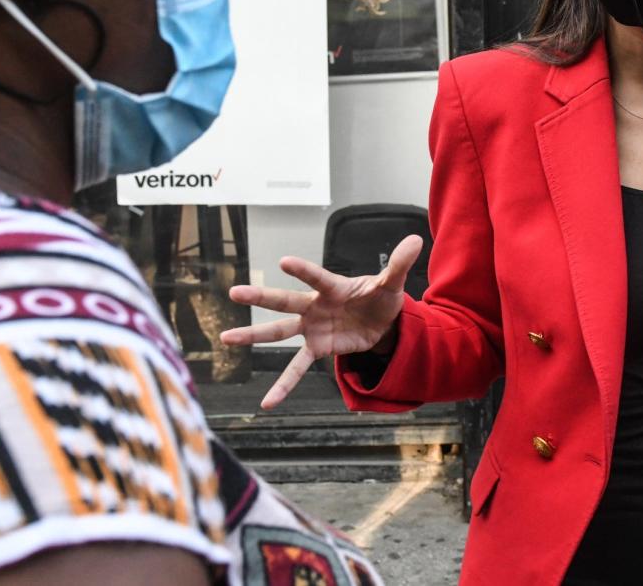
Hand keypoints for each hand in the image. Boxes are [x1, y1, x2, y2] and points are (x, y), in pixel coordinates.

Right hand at [221, 235, 422, 409]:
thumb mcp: (391, 283)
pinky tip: (267, 402)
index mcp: (332, 287)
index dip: (302, 270)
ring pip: (279, 332)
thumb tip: (416, 239)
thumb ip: (399, 264)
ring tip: (226, 338)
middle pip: (285, 301)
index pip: (317, 277)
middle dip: (261, 296)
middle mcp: (315, 305)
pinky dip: (283, 386)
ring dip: (253, 335)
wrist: (382, 322)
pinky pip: (296, 368)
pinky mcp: (317, 348)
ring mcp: (312, 328)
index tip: (283, 262)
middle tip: (235, 292)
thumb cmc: (380, 297)